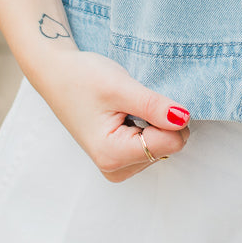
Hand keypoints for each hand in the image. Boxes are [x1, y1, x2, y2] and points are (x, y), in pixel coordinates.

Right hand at [32, 47, 191, 181]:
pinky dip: (146, 126)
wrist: (57, 74)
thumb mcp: (121, 87)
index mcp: (113, 155)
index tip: (147, 99)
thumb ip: (154, 106)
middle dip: (160, 120)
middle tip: (133, 102)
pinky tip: (125, 114)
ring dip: (152, 122)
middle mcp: (116, 169)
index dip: (169, 116)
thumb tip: (185, 118)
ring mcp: (118, 167)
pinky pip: (152, 145)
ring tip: (125, 107)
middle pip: (170, 147)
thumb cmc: (82, 78)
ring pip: (164, 146)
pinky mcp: (120, 159)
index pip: (172, 143)